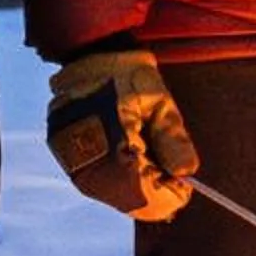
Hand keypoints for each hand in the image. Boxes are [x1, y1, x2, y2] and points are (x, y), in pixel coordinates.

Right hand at [45, 49, 197, 221]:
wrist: (86, 54)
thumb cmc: (127, 74)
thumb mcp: (159, 102)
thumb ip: (173, 140)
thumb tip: (188, 172)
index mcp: (114, 153)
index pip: (150, 197)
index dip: (172, 194)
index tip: (186, 182)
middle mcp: (89, 168)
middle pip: (132, 202)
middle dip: (156, 192)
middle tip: (171, 170)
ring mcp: (75, 166)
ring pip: (115, 196)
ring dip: (138, 186)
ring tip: (150, 156)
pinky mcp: (67, 160)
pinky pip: (100, 183)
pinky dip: (120, 178)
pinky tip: (130, 155)